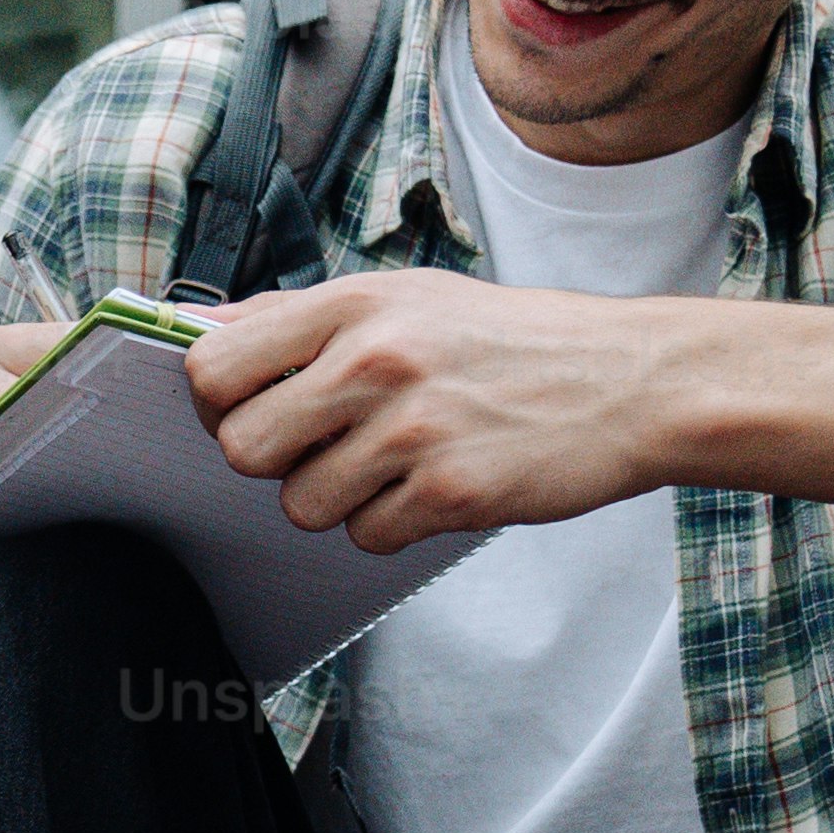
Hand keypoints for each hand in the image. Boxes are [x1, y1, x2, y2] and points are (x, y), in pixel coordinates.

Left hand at [185, 273, 681, 548]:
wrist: (631, 381)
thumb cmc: (514, 341)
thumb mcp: (407, 297)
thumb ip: (301, 318)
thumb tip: (203, 333)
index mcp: (356, 304)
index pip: (214, 365)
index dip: (215, 402)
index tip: (243, 409)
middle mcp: (377, 360)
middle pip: (243, 448)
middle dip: (274, 461)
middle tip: (323, 446)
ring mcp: (414, 428)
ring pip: (302, 505)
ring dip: (338, 498)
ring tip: (394, 463)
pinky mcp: (451, 490)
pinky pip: (367, 535)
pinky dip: (392, 524)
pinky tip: (435, 484)